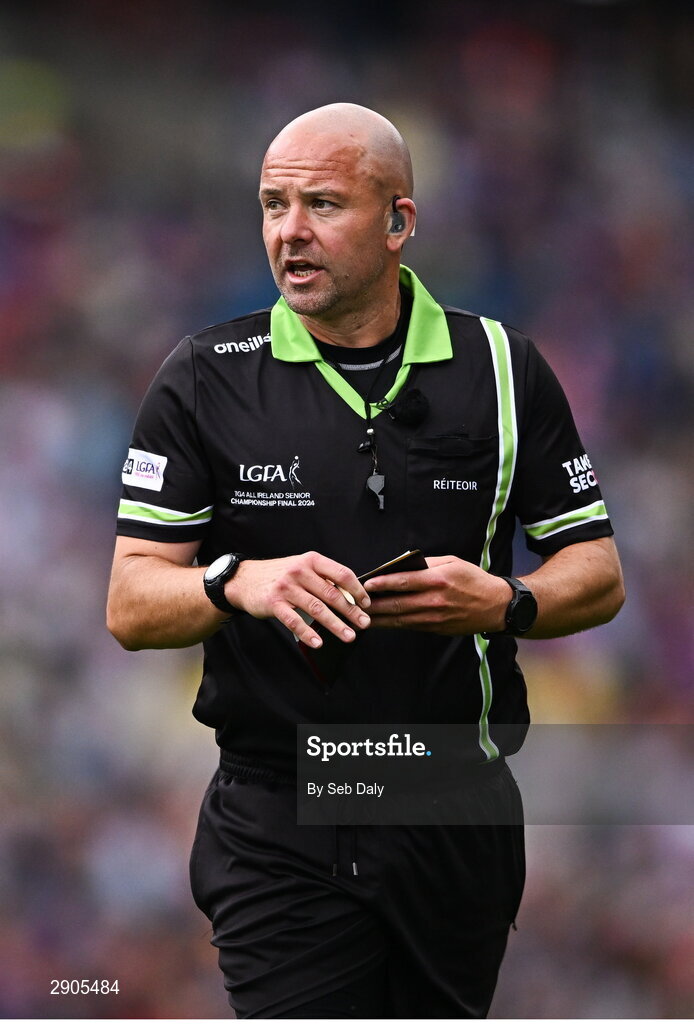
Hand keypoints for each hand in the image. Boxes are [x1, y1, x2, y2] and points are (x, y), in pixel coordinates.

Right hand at [226, 551, 370, 646]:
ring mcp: (286, 587)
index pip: (342, 573)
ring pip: (317, 608)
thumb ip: (323, 578)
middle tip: (364, 623)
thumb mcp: (302, 567)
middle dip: (351, 611)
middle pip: (332, 593)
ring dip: (335, 624)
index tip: (366, 603)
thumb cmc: (279, 575)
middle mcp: (299, 571)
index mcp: (311, 560)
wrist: (244, 579)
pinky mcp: (274, 603)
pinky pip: (294, 620)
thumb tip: (351, 596)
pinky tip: (318, 642)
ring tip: (349, 636)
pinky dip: (307, 633)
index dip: (357, 589)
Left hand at [364, 555, 510, 635]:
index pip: (403, 581)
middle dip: (373, 603)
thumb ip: (426, 564)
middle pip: (397, 603)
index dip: (382, 583)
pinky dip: (392, 624)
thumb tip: (401, 565)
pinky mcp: (435, 628)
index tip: (365, 584)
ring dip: (378, 618)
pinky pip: (409, 625)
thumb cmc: (474, 580)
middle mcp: (434, 600)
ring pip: (399, 618)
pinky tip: (379, 621)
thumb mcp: (452, 562)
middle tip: (354, 602)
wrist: (496, 606)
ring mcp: (434, 617)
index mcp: (438, 580)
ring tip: (359, 615)